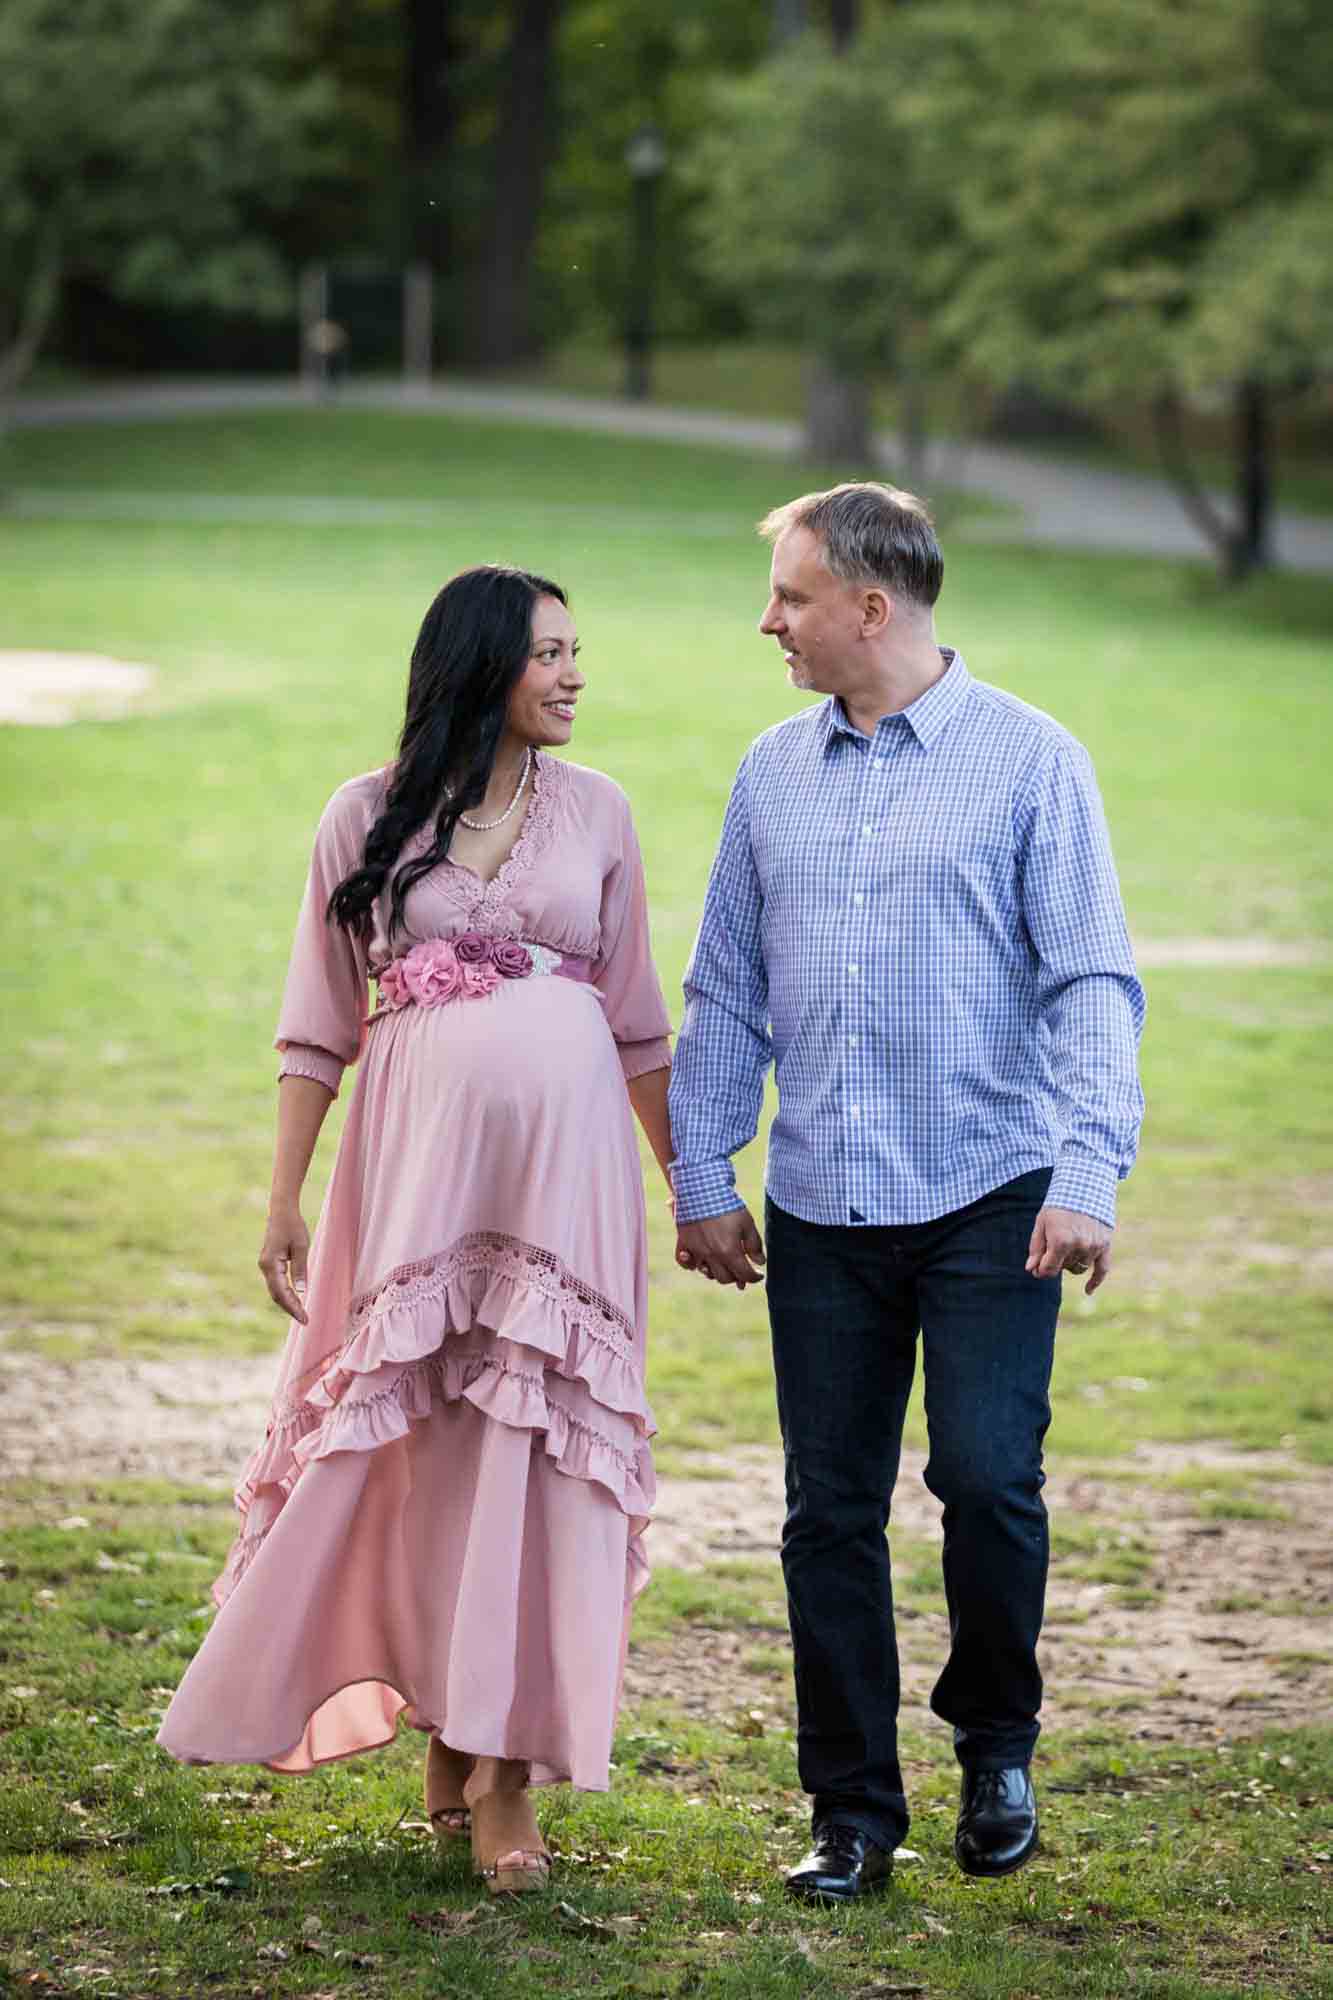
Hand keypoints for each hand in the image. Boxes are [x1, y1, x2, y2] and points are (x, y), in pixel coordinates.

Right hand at [258, 1202, 310, 1322]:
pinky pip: (276, 1283)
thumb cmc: (293, 1226)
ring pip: (275, 1291)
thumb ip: (300, 1269)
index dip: (293, 1307)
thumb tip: (302, 1292)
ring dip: (288, 1302)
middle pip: (276, 1295)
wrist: (282, 1211)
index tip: (304, 1319)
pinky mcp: (270, 1263)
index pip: (282, 1292)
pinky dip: (285, 1293)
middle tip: (305, 1320)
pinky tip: (295, 1299)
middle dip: (290, 1308)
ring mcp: (266, 1266)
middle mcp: (265, 1267)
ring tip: (301, 1313)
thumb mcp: (301, 1247)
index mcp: (270, 1264)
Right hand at [675, 1207, 765, 1288]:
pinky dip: (692, 1265)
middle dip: (737, 1277)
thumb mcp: (746, 1222)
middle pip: (726, 1278)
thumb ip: (754, 1245)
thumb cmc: (727, 1204)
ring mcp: (695, 1250)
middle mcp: (711, 1255)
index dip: (755, 1277)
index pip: (745, 1274)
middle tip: (743, 1270)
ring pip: (707, 1273)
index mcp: (728, 1251)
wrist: (702, 1188)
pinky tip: (701, 1262)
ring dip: (718, 1273)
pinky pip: (685, 1262)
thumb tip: (760, 1262)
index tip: (759, 1274)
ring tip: (725, 1265)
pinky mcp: (684, 1242)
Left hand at [1026, 1206, 1112, 1293]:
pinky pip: (1103, 1269)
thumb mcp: (1041, 1223)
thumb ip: (1036, 1248)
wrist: (1084, 1187)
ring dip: (1070, 1263)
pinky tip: (1087, 1291)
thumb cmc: (1058, 1206)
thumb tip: (1031, 1269)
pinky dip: (1096, 1281)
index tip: (1036, 1268)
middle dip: (1054, 1262)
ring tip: (1066, 1245)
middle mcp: (1079, 1246)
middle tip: (1050, 1249)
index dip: (1040, 1271)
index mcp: (1061, 1241)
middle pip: (1063, 1268)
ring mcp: (1094, 1247)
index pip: (1048, 1270)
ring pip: (1078, 1268)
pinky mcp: (1105, 1245)